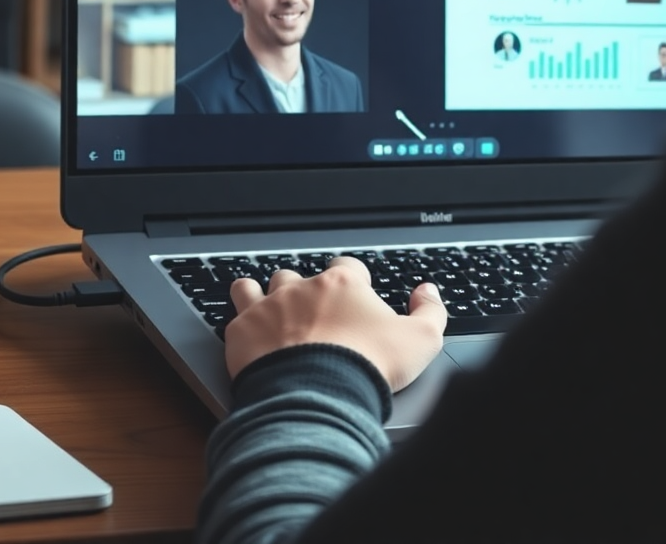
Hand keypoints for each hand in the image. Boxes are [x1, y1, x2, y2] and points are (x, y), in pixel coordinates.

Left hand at [225, 256, 447, 391]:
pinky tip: (246, 334)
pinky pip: (234, 312)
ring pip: (260, 286)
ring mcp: (269, 307)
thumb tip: (428, 292)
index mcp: (344, 285)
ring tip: (270, 314)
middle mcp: (303, 288)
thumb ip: (430, 311)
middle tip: (313, 318)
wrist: (316, 396)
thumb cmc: (367, 367)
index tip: (354, 300)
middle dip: (304, 293)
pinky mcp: (242, 331)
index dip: (352, 282)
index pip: (347, 267)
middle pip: (300, 277)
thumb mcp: (421, 341)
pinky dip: (241, 321)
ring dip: (264, 296)